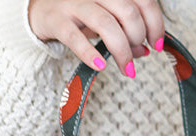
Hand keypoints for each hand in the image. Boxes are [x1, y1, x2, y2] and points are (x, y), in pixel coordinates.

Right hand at [29, 0, 164, 77]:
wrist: (38, 10)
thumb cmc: (78, 14)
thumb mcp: (106, 20)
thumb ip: (126, 32)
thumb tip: (146, 51)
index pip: (143, 0)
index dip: (155, 23)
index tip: (157, 44)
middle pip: (128, 11)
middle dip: (138, 38)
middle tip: (136, 55)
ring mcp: (74, 3)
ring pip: (106, 24)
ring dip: (122, 50)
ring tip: (126, 68)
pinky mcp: (57, 20)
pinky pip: (76, 38)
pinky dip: (91, 53)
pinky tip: (100, 66)